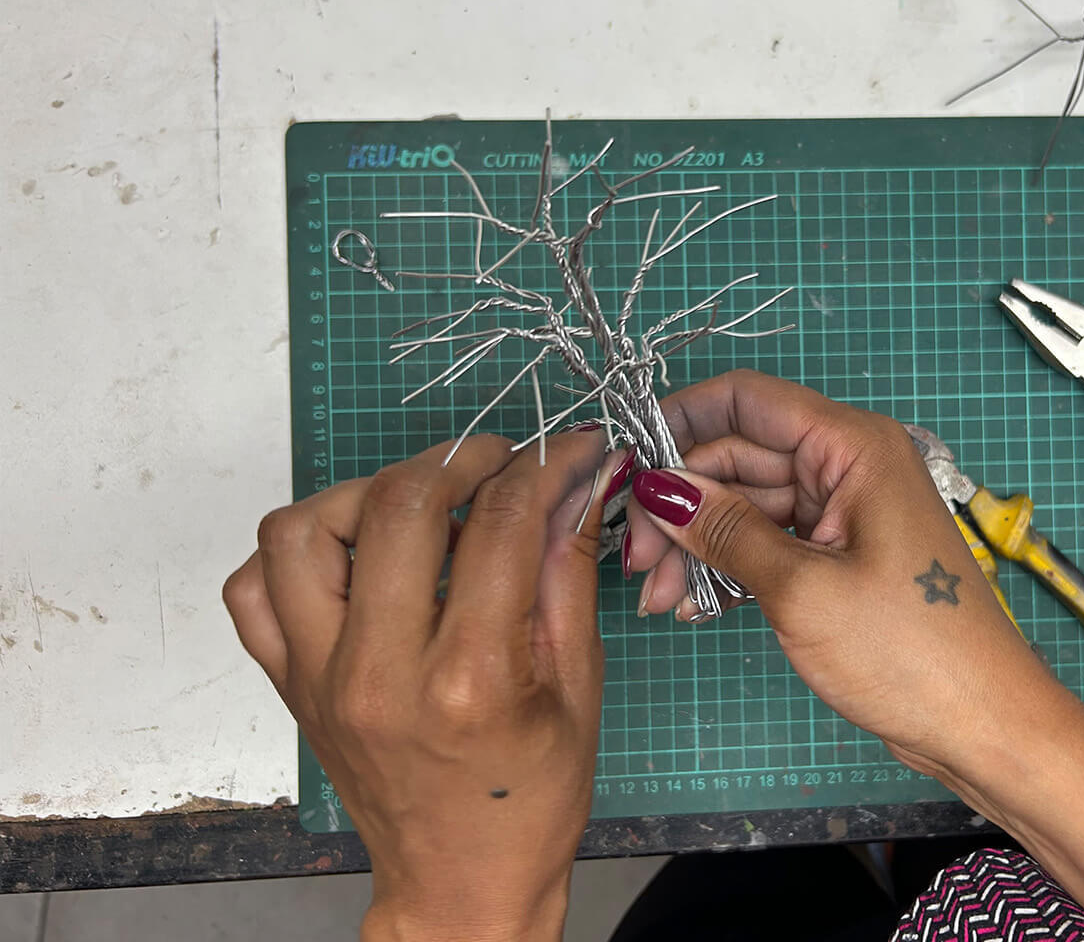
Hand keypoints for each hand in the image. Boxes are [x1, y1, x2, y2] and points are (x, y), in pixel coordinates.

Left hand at [222, 432, 630, 941]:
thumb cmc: (530, 801)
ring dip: (365, 494)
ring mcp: (322, 677)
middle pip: (398, 506)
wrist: (460, 884)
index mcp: (471, 679)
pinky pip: (256, 589)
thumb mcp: (578, 685)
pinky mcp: (292, 685)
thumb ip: (566, 572)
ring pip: (303, 530)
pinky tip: (358, 555)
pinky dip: (298, 552)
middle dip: (459, 459)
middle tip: (495, 463)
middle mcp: (381, 672)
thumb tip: (574, 480)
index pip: (499, 523)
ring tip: (417, 505)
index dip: (541, 465)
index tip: (564, 448)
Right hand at [624, 370, 1064, 777]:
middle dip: (680, 504)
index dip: (679, 421)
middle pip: (739, 458)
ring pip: (747, 506)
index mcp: (853, 447)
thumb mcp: (802, 589)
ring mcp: (845, 514)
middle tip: (633, 560)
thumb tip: (658, 487)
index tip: (626, 463)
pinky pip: (768, 543)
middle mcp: (849, 467)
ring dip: (697, 546)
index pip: (747, 401)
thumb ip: (724, 530)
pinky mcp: (840, 557)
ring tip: (657, 597)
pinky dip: (729, 568)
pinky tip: (694, 605)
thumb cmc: (912, 652)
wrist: (981, 723)